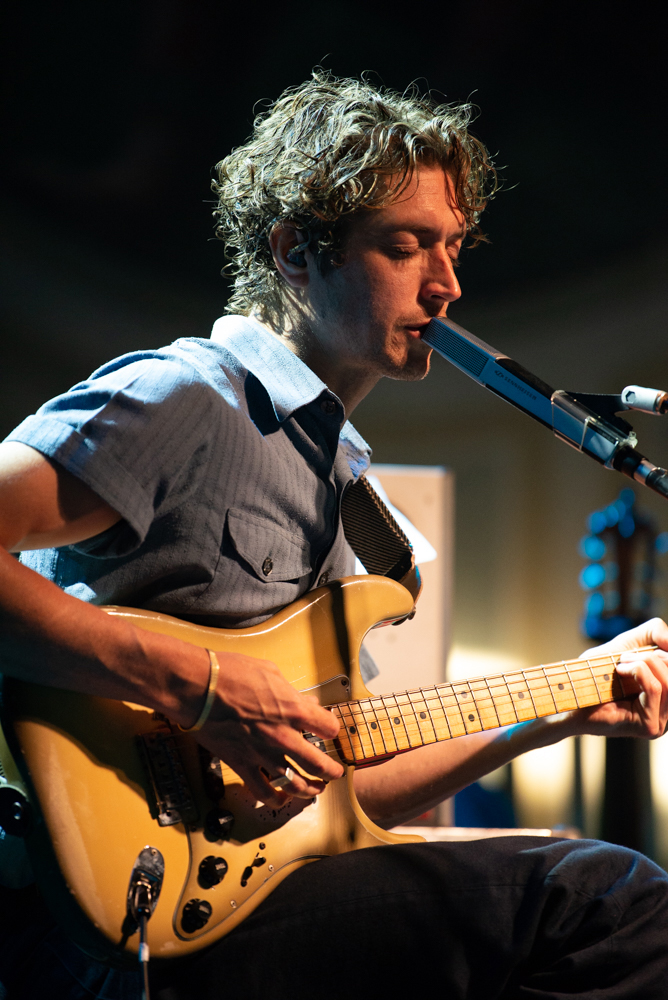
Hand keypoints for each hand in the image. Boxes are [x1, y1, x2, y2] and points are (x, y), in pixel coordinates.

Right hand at [192, 651, 343, 805]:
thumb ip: (290, 691)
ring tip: (315, 789)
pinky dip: (275, 799)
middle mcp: (283, 737)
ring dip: (309, 789)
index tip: (329, 730)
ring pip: (295, 784)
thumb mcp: (270, 672)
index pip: (328, 727)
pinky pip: (263, 791)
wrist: (198, 688)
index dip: (331, 729)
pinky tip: (281, 799)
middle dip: (331, 770)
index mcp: (294, 710)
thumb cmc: (230, 674)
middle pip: (319, 764)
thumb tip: (302, 700)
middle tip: (335, 772)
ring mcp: (263, 754)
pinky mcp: (242, 765)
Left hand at [574, 618, 667, 738]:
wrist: (569, 695)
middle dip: (650, 657)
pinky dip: (637, 672)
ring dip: (642, 663)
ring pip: (667, 682)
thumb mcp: (627, 644)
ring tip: (620, 664)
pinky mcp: (649, 726)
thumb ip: (654, 633)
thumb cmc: (594, 672)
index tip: (634, 652)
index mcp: (666, 696)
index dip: (664, 651)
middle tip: (623, 657)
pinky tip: (619, 671)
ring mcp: (661, 723)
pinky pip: (656, 689)